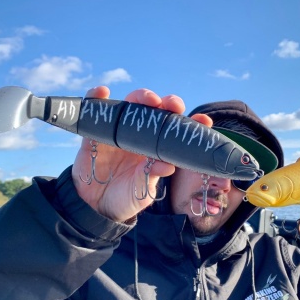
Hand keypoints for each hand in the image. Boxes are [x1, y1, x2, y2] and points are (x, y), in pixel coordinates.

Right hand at [72, 87, 211, 221]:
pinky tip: (102, 92)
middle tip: (173, 105)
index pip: (177, 131)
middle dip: (168, 104)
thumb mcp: (143, 191)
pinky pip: (96, 111)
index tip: (204, 121)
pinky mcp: (95, 133)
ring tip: (149, 99)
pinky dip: (97, 98)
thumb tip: (168, 167)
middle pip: (156, 111)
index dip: (191, 123)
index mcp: (157, 148)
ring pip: (131, 105)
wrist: (96, 206)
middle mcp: (140, 135)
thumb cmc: (126, 197)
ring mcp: (119, 132)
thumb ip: (152, 177)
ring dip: (141, 97)